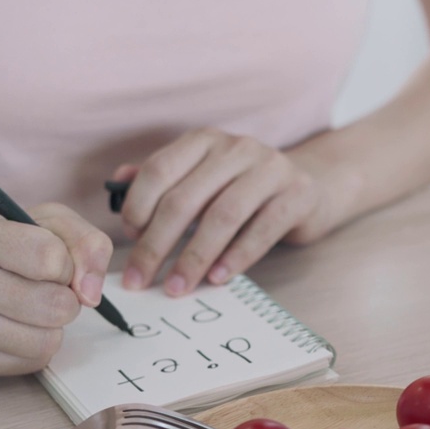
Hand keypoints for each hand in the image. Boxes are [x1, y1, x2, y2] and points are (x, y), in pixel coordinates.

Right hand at [0, 203, 111, 374]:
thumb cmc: (2, 245)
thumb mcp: (46, 223)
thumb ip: (85, 242)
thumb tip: (91, 293)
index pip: (51, 259)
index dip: (66, 264)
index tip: (51, 262)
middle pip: (54, 306)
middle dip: (64, 299)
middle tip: (43, 289)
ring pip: (45, 341)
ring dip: (52, 327)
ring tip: (29, 308)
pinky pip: (30, 362)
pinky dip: (34, 347)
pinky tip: (12, 327)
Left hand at [115, 128, 333, 295]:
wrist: (313, 185)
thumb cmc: (247, 188)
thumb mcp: (204, 176)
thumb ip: (163, 178)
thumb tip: (116, 184)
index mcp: (205, 141)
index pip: (159, 170)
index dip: (138, 207)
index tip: (129, 240)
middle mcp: (236, 148)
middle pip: (185, 199)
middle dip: (157, 245)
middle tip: (141, 279)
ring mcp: (271, 169)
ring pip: (222, 216)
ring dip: (195, 258)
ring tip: (178, 287)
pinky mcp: (298, 194)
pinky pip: (262, 229)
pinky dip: (237, 257)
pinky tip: (218, 278)